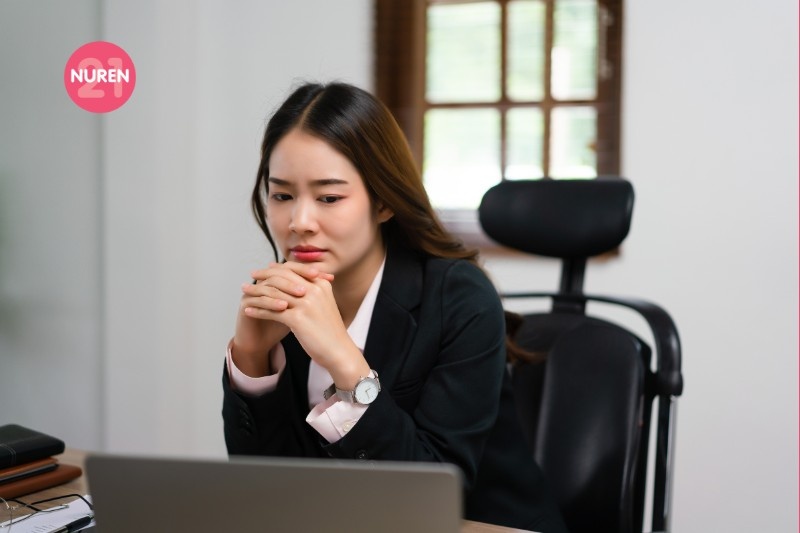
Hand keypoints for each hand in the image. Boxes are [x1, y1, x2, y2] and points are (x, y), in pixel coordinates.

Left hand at [241, 262, 368, 388]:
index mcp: (320, 284)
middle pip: (282, 277)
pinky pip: (272, 311)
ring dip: (256, 292)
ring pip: (274, 293)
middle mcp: (314, 290)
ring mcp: (306, 304)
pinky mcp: (298, 319)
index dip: (276, 269)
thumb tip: (295, 282)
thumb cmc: (331, 330)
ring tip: (244, 293)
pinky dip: (258, 310)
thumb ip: (313, 291)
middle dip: (263, 276)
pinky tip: (249, 311)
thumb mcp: (324, 303)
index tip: (265, 270)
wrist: (339, 350)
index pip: (294, 269)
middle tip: (250, 278)